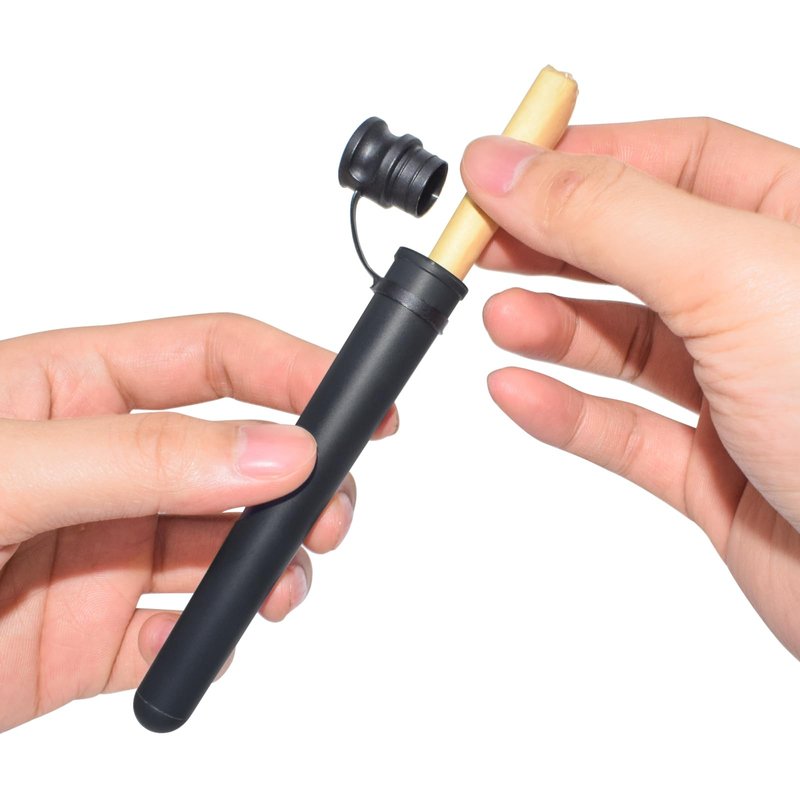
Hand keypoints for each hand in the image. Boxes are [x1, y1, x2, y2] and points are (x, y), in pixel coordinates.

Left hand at [0, 313, 396, 731]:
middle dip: (300, 481)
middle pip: (238, 457)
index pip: (211, 359)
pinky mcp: (91, 637)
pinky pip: (178, 635)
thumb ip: (142, 457)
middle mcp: (101, 469)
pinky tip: (190, 650)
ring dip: (265, 567)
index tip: (361, 399)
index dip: (292, 369)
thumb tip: (277, 453)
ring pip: (223, 548)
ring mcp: (101, 553)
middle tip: (327, 513)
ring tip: (274, 591)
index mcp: (72, 393)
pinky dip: (204, 644)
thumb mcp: (1, 470)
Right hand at [461, 119, 799, 657]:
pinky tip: (519, 392)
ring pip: (624, 344)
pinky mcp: (715, 468)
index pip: (673, 160)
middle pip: (635, 250)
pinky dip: (567, 412)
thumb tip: (506, 169)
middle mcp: (766, 301)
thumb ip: (609, 217)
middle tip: (480, 245)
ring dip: (552, 329)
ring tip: (497, 320)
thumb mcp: (732, 278)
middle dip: (551, 246)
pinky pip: (624, 432)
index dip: (579, 161)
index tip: (497, 172)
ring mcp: (741, 388)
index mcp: (796, 225)